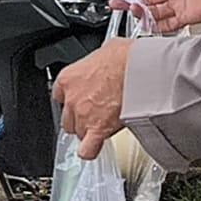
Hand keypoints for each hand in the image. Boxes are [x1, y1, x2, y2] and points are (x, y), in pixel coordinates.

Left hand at [54, 38, 131, 159]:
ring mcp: (83, 115)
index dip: (73, 100)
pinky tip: (94, 149)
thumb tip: (108, 57)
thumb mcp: (106, 50)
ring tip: (103, 127)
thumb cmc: (126, 57)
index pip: (60, 96)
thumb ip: (99, 61)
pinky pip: (87, 149)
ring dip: (88, 131)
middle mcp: (71, 98)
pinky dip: (90, 151)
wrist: (139, 70)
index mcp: (68, 78)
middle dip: (80, 118)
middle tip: (95, 115)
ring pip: (78, 132)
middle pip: (68, 117)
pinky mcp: (97, 129)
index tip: (82, 101)